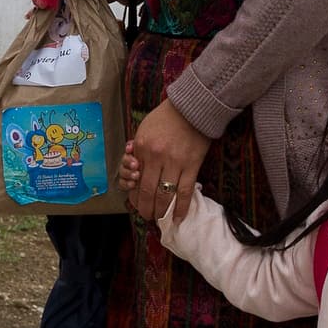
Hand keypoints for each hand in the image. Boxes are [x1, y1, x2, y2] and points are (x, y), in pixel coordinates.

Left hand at [122, 101, 211, 224]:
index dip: (134, 196)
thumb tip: (135, 171)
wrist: (192, 108)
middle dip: (146, 208)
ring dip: (161, 211)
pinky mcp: (192, 166)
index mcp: (142, 148)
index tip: (135, 204)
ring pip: (165, 195)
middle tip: (146, 216)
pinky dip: (181, 208)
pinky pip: (185, 192)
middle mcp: (156, 157)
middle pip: (148, 191)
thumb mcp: (144, 130)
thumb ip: (138, 150)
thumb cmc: (165, 118)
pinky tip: (178, 218)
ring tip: (159, 219)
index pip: (135, 179)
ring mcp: (175, 163)